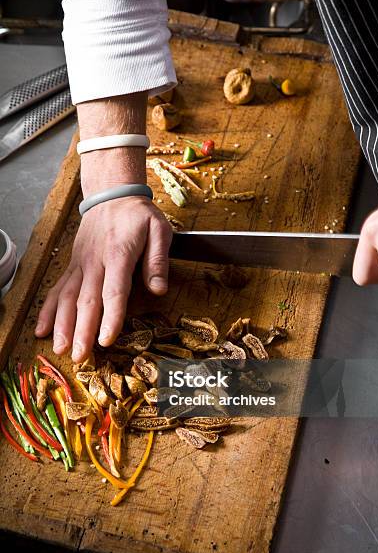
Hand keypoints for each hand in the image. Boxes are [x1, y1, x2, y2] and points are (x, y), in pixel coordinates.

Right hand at [35, 196, 172, 361]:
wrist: (112, 195)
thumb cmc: (139, 216)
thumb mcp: (159, 230)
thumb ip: (158, 260)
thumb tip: (158, 290)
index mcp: (119, 254)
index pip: (114, 290)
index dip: (110, 316)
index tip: (107, 339)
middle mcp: (95, 261)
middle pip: (87, 299)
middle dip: (82, 330)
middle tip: (80, 356)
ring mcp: (80, 264)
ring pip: (67, 297)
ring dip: (62, 324)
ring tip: (60, 348)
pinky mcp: (72, 266)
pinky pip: (57, 289)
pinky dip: (48, 310)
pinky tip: (42, 329)